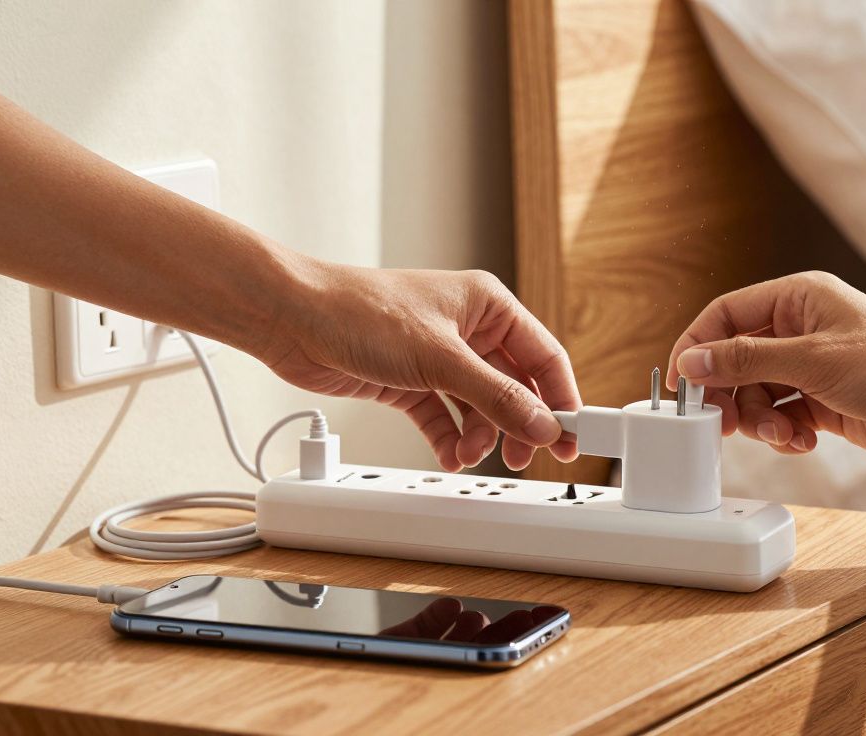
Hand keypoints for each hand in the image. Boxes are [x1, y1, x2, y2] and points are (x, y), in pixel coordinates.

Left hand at [259, 263, 578, 471]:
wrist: (293, 320)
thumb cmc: (360, 311)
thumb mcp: (440, 359)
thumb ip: (496, 396)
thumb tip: (542, 423)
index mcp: (487, 305)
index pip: (543, 356)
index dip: (561, 398)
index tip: (572, 436)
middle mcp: (468, 329)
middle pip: (513, 387)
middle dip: (519, 425)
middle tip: (527, 457)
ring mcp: (438, 357)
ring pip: (479, 408)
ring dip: (479, 436)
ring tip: (468, 454)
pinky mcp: (410, 382)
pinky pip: (445, 418)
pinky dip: (450, 439)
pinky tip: (449, 455)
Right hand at [667, 272, 865, 466]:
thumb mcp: (813, 361)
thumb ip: (746, 360)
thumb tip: (693, 361)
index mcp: (799, 298)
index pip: (726, 315)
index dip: (698, 346)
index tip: (682, 385)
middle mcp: (802, 328)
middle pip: (736, 359)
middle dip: (730, 394)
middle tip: (725, 424)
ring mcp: (812, 366)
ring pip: (756, 392)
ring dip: (761, 420)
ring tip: (785, 435)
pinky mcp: (824, 400)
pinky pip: (781, 415)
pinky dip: (783, 432)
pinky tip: (804, 440)